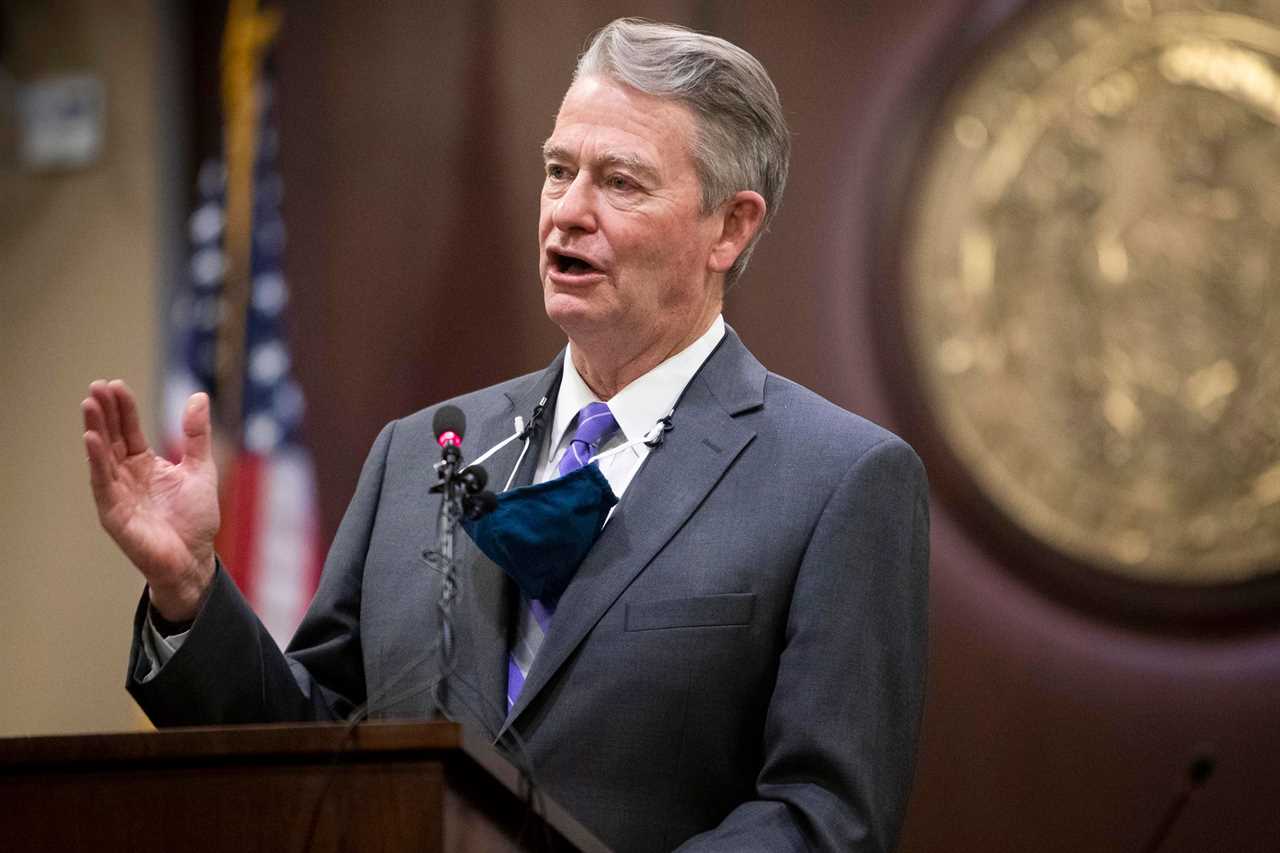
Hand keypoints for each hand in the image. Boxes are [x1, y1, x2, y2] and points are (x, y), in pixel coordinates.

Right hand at [82, 380, 219, 621]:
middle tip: (96, 386)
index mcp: (146, 465)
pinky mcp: (113, 512)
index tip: (116, 384)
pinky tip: (92, 438)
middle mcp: (127, 476)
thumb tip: (198, 396)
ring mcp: (118, 493)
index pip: (130, 431)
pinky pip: (102, 483)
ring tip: (89, 404)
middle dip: (104, 413)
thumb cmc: (196, 518)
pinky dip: (96, 461)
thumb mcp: (200, 468)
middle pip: (112, 438)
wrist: (195, 558)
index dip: (124, 409)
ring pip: (102, 456)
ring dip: (95, 430)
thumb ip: (196, 435)